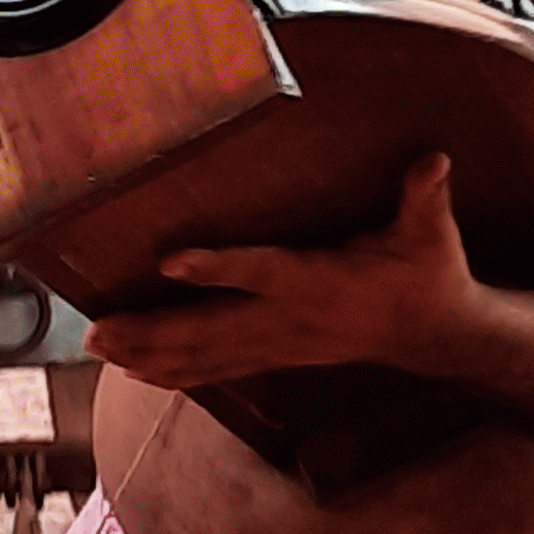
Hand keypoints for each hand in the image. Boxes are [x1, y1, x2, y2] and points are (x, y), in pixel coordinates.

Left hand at [85, 154, 488, 389]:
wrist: (436, 334)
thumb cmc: (429, 273)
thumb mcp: (431, 233)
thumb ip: (423, 198)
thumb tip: (435, 161)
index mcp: (322, 283)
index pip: (264, 273)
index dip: (219, 268)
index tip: (171, 261)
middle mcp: (292, 321)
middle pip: (211, 329)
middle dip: (151, 331)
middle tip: (97, 330)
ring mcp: (281, 345)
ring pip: (205, 355)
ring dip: (148, 353)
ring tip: (97, 345)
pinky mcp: (276, 355)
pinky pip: (216, 370)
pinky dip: (172, 372)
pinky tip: (131, 371)